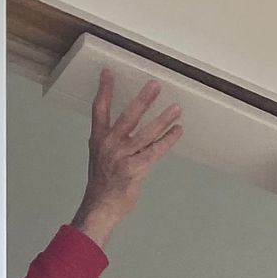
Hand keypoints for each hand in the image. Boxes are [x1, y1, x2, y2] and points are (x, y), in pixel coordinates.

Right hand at [71, 70, 181, 246]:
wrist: (101, 205)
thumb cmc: (103, 183)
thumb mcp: (100, 156)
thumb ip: (111, 141)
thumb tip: (126, 131)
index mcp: (98, 139)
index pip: (99, 108)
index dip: (104, 89)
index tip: (108, 72)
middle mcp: (109, 144)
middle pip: (128, 116)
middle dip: (143, 100)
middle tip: (155, 85)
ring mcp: (122, 156)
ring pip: (146, 133)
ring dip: (163, 119)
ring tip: (176, 108)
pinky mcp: (135, 169)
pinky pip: (155, 151)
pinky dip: (167, 140)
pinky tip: (177, 131)